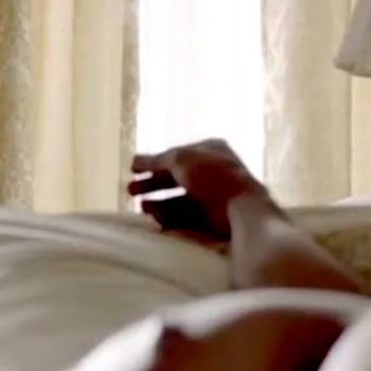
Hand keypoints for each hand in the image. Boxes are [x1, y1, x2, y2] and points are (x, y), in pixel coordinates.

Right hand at [129, 139, 263, 237]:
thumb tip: (137, 161)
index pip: (177, 155)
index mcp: (210, 151)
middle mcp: (213, 172)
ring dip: (159, 203)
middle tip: (130, 191)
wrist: (240, 208)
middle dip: (152, 184)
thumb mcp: (181, 160)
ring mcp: (214, 197)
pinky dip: (171, 217)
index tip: (133, 169)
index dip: (153, 162)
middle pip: (176, 178)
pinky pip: (188, 217)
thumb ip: (157, 160)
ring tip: (142, 208)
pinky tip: (156, 219)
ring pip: (180, 200)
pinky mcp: (214, 219)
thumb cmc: (212, 177)